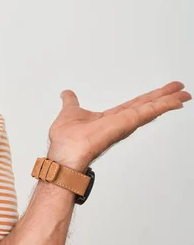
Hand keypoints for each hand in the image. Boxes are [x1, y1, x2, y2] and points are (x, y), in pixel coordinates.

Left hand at [46, 81, 190, 171]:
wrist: (63, 156)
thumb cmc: (65, 142)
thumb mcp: (70, 113)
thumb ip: (71, 103)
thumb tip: (67, 94)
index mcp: (109, 119)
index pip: (133, 106)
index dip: (148, 98)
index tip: (163, 91)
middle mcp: (119, 123)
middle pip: (146, 107)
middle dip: (164, 98)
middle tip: (182, 89)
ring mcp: (123, 125)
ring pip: (150, 110)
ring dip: (168, 101)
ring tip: (184, 93)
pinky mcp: (123, 126)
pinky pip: (146, 114)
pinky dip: (161, 106)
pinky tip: (175, 100)